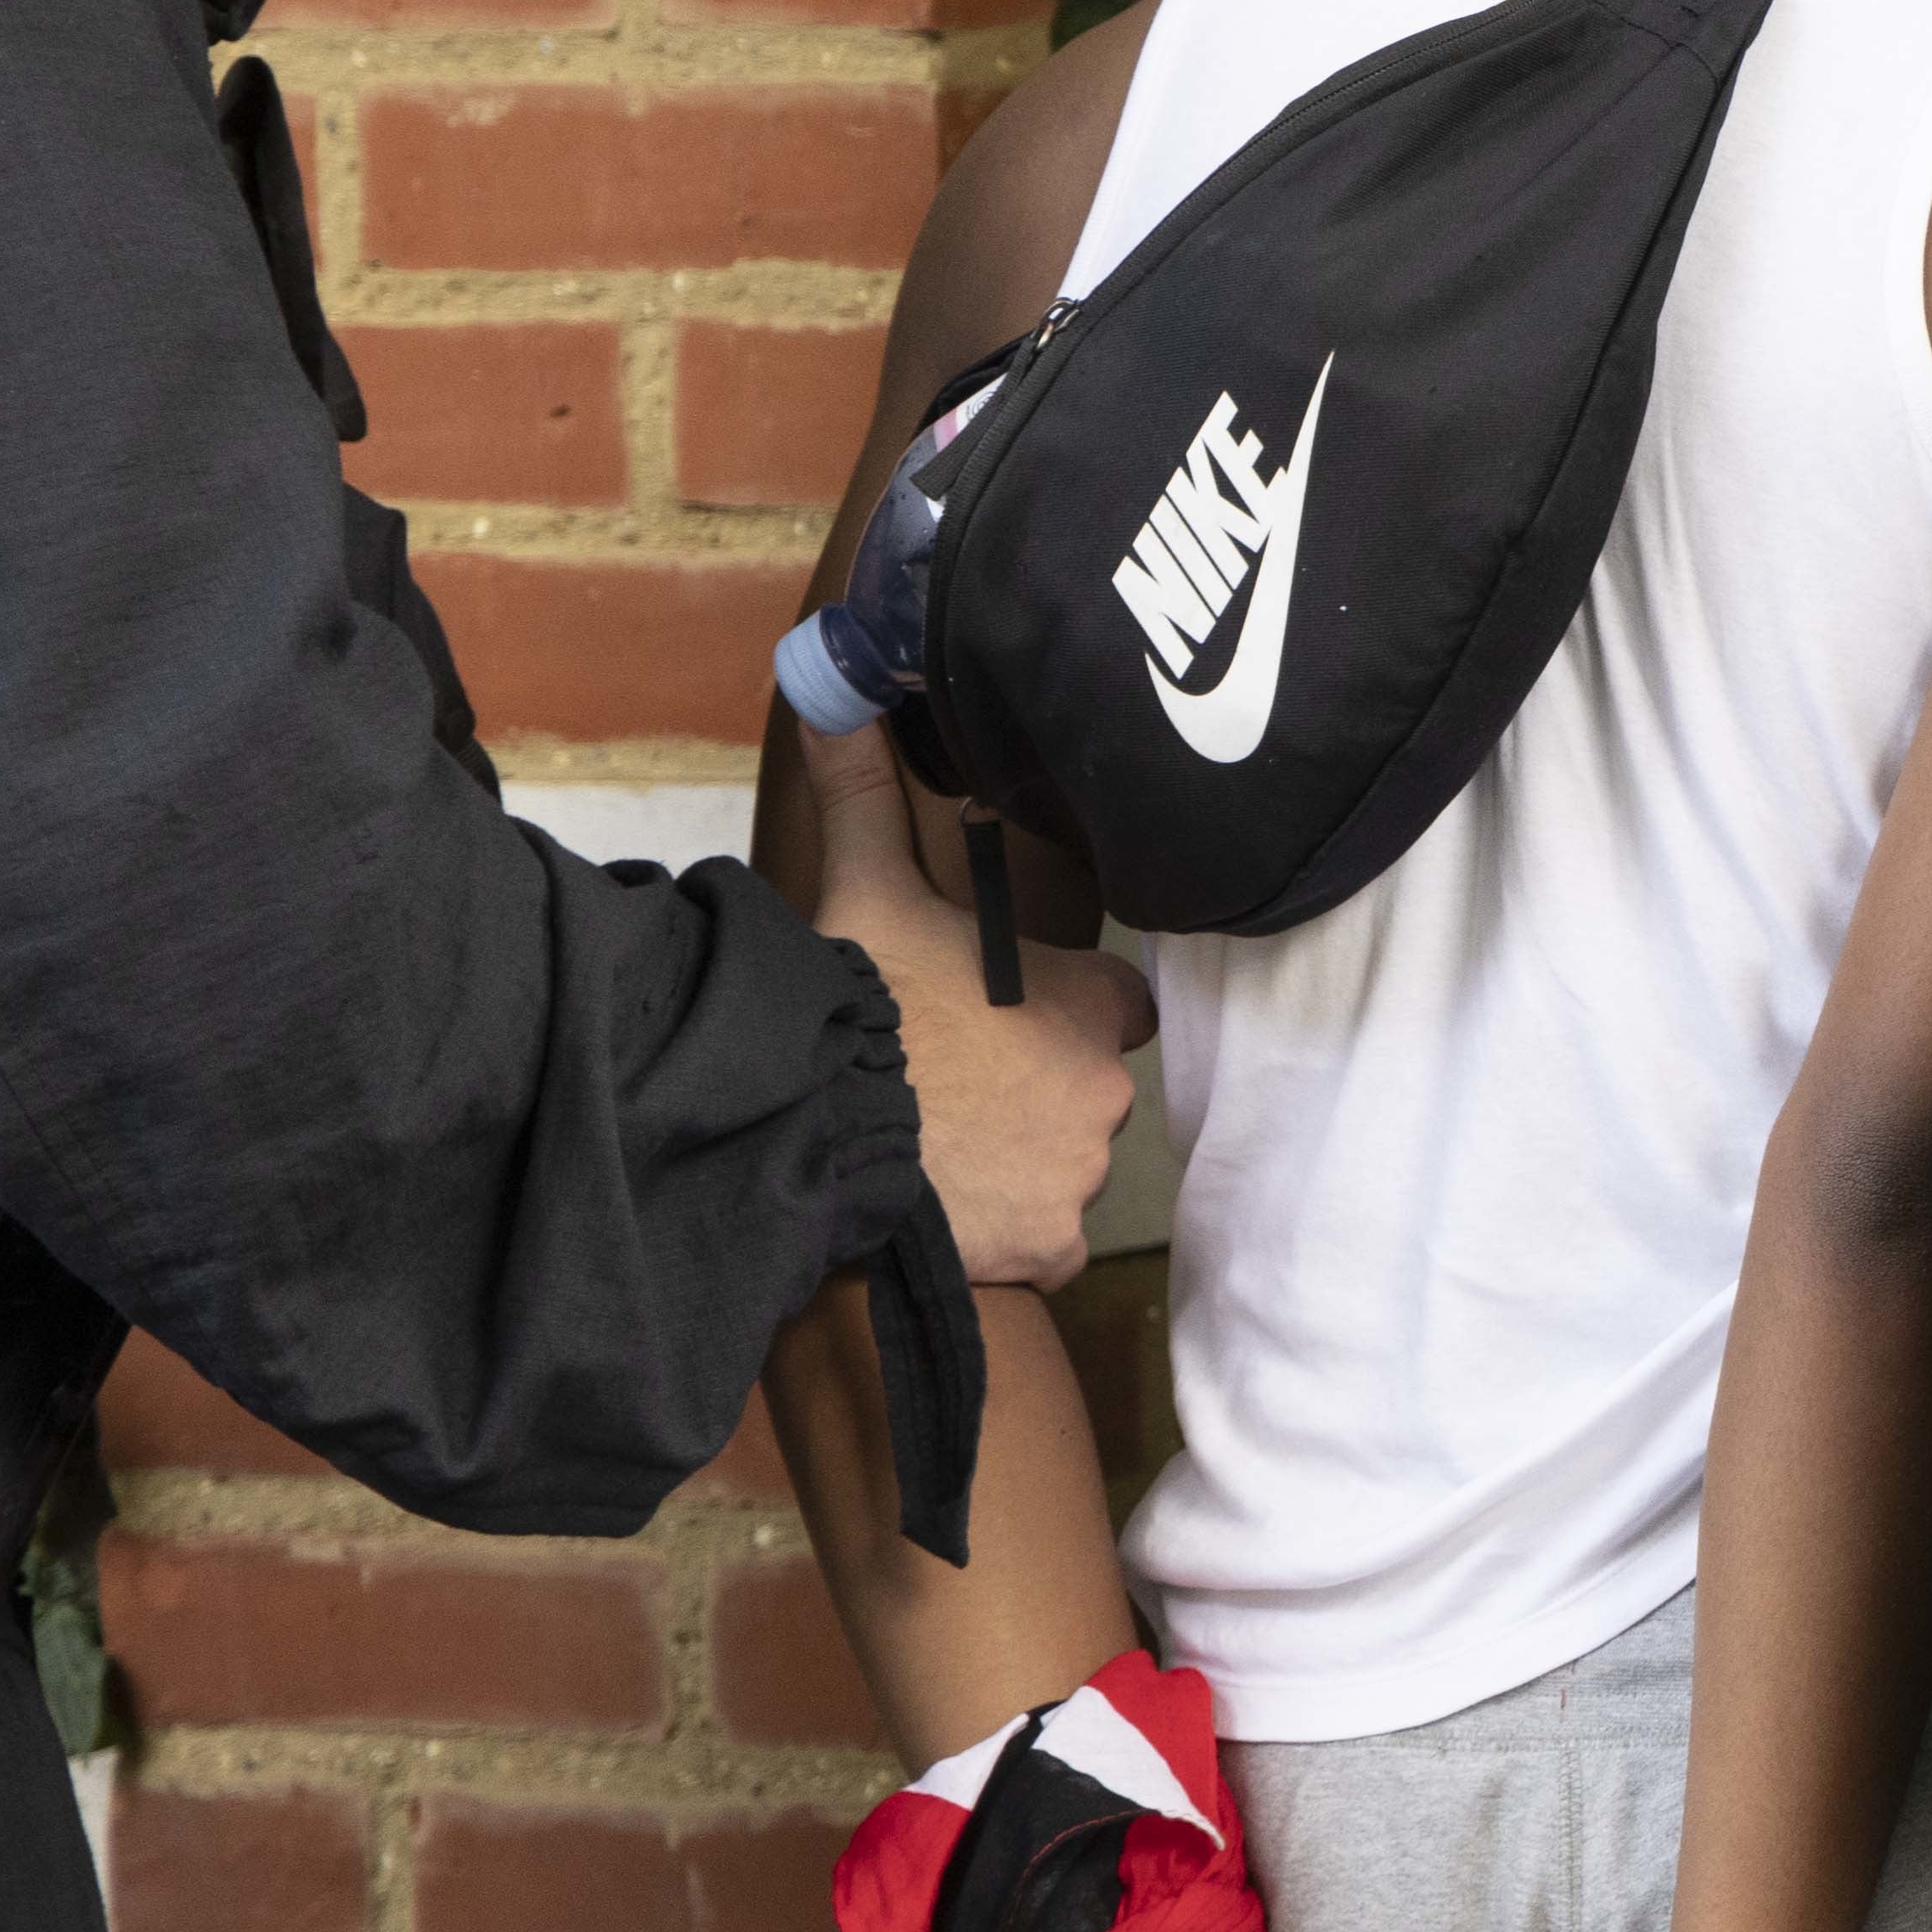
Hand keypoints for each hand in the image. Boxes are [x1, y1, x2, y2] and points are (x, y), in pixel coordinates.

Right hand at [800, 719, 1147, 1287]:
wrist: (814, 1129)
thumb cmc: (853, 1004)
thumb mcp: (864, 886)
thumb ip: (868, 792)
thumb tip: (836, 686)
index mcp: (1088, 1003)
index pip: (1118, 1007)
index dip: (1066, 1010)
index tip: (1006, 1014)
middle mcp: (1107, 1088)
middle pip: (1084, 1090)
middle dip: (1035, 1091)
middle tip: (955, 1084)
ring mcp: (1083, 1172)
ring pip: (1062, 1165)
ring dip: (1018, 1160)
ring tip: (940, 1144)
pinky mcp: (1054, 1245)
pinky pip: (1043, 1240)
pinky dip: (1006, 1232)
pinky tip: (949, 1206)